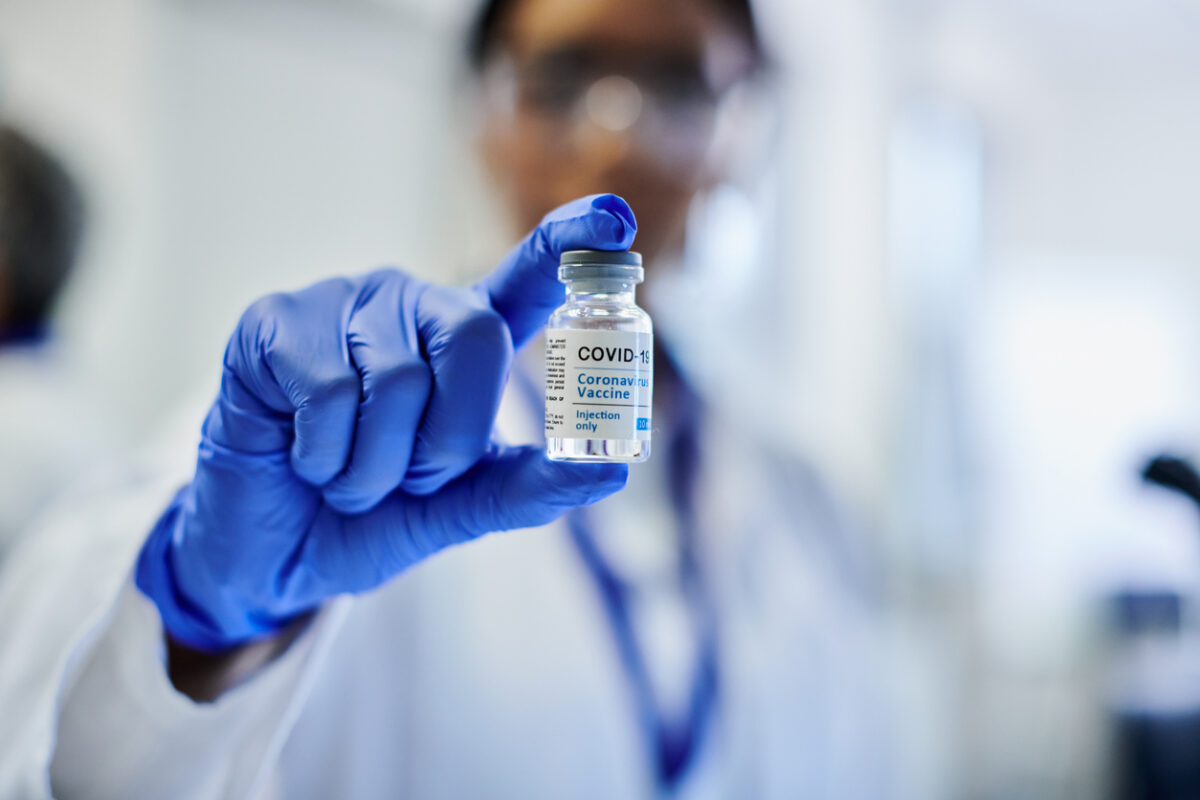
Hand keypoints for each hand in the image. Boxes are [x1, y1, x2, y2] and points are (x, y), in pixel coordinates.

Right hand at [136, 194, 636, 651]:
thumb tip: (611, 470)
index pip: (525, 280)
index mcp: (462, 342)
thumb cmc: (368, 519)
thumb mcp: (457, 510)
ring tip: (341, 474)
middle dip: (446, 443)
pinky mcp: (275, 321)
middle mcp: (410, 306)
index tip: (616, 218)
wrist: (272, 555)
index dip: (570, 243)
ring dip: (373, 467)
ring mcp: (341, 303)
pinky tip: (299, 455)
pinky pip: (328, 392)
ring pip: (397, 381)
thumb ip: (528, 488)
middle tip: (402, 479)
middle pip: (477, 339)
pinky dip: (321, 455)